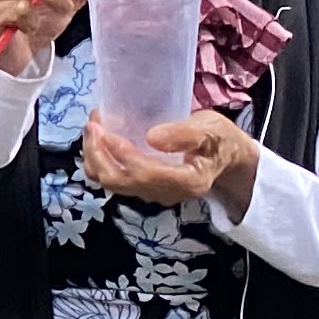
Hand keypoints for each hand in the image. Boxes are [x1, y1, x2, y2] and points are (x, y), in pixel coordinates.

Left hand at [81, 111, 257, 216]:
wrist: (226, 157)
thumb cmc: (220, 139)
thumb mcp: (210, 128)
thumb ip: (185, 133)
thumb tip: (151, 137)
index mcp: (188, 182)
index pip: (145, 174)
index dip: (121, 155)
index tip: (105, 131)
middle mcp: (167, 193)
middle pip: (120, 182)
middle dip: (98, 155)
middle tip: (92, 125)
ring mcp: (154, 193)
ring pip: (112, 183)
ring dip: (94, 156)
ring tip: (92, 126)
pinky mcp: (144, 188)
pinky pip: (114, 179)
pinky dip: (101, 159)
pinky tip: (99, 137)